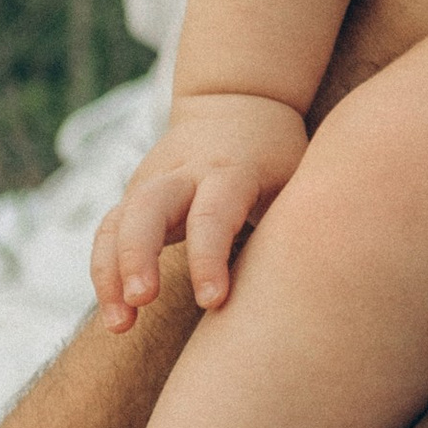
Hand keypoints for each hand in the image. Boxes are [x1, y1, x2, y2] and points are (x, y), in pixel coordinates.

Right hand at [93, 93, 306, 327]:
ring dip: (111, 273)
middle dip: (138, 254)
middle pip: (148, 207)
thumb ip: (295, 220)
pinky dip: (104, 273)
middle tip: (142, 300)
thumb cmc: (279, 156)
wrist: (239, 102)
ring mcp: (152, 183)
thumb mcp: (296, 176)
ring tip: (121, 325)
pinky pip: (107, 234)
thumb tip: (322, 286)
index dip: (209, 256)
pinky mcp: (134, 197)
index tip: (212, 302)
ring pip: (117, 222)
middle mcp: (183, 174)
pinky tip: (117, 316)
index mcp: (231, 170)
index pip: (213, 212)